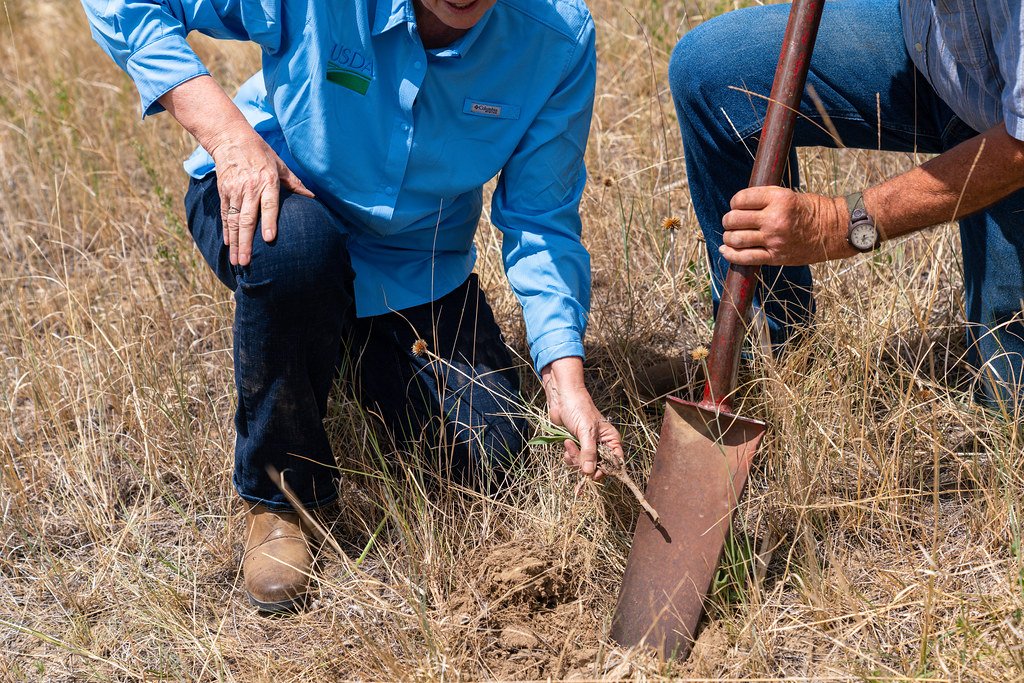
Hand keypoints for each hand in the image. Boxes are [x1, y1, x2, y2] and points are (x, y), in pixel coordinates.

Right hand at [208, 123, 313, 265]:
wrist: (230, 139)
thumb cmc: (260, 153)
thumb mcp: (280, 165)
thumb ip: (295, 183)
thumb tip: (312, 198)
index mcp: (267, 181)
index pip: (268, 205)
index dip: (269, 222)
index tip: (269, 239)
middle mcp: (250, 188)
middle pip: (247, 219)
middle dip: (246, 242)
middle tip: (246, 262)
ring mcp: (234, 191)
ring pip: (233, 221)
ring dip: (235, 242)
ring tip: (237, 261)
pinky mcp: (223, 191)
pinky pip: (225, 214)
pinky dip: (226, 230)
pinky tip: (229, 244)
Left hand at [541, 356, 623, 480]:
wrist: (562, 399)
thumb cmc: (579, 409)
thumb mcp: (586, 432)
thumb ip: (589, 453)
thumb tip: (589, 473)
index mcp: (611, 440)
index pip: (615, 463)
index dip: (605, 470)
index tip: (593, 473)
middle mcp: (602, 445)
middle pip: (597, 467)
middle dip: (584, 463)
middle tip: (576, 454)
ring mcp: (588, 446)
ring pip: (584, 464)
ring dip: (574, 458)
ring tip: (569, 444)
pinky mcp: (576, 446)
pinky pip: (574, 459)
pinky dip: (569, 455)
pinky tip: (566, 443)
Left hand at [719, 187, 852, 265]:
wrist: (836, 231)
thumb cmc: (812, 210)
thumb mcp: (789, 195)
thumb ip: (765, 200)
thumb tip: (738, 207)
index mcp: (779, 198)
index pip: (741, 199)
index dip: (735, 202)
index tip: (737, 205)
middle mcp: (774, 219)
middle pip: (734, 219)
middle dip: (728, 220)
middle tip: (731, 221)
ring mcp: (774, 239)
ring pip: (736, 238)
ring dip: (728, 236)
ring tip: (731, 235)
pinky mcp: (776, 256)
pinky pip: (745, 257)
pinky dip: (730, 254)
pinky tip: (725, 250)